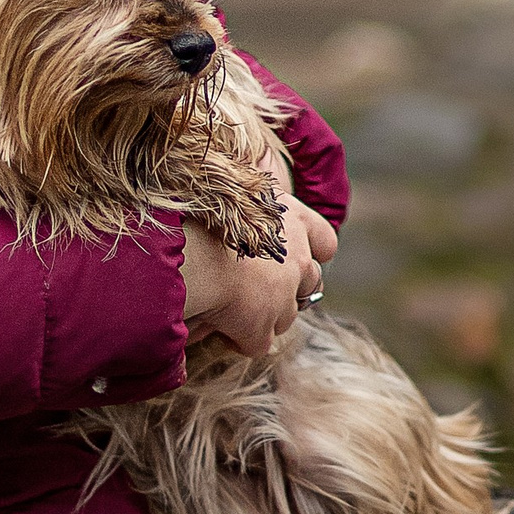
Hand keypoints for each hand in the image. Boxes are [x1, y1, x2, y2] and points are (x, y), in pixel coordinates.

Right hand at [181, 192, 337, 356]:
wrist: (189, 253)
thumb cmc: (198, 214)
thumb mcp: (231, 187)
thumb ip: (249, 191)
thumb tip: (256, 171)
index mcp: (291, 219)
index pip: (324, 239)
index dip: (314, 249)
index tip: (302, 254)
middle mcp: (296, 257)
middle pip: (311, 282)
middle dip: (291, 289)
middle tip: (260, 290)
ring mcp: (285, 296)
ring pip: (286, 316)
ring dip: (266, 316)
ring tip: (233, 310)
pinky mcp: (264, 326)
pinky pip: (259, 342)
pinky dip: (242, 340)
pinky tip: (221, 331)